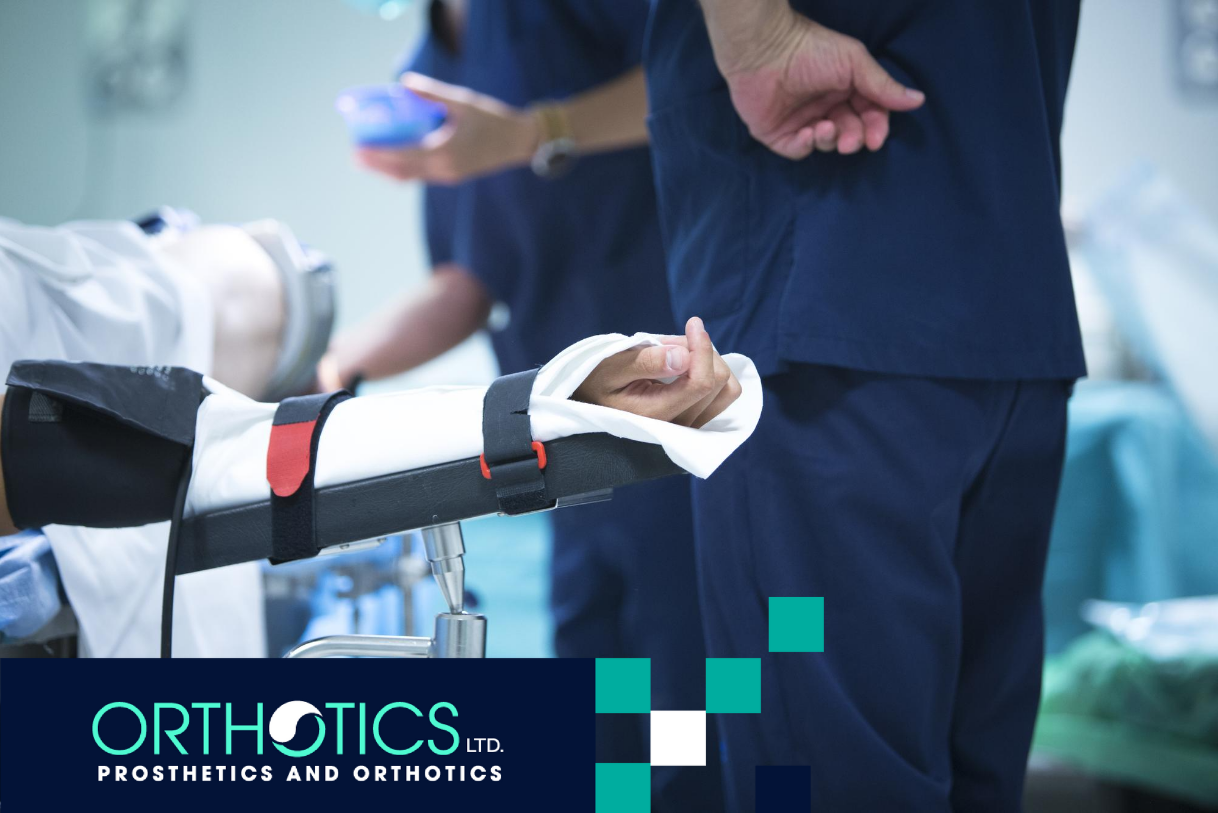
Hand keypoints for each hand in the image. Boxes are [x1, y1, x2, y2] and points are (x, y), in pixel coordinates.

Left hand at [355, 73, 538, 183]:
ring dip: (388, 169)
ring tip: (368, 161)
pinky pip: (422, 175)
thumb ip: (432, 92)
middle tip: (355, 157)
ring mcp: (448, 175)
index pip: (403, 155)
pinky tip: (392, 163)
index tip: (359, 149)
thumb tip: (404, 82)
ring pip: (410, 175)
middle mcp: (444, 169)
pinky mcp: (452, 175)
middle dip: (377, 165)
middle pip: (402, 170)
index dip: (379, 154)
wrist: (518, 142)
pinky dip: (404, 169)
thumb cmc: (492, 119)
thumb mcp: (462, 101)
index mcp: (445, 151)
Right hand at [574, 317, 741, 427]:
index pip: (701, 383)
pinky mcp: (696, 422)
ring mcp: (690, 427)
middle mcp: (678, 427)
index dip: (703, 347)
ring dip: (709, 361)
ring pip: (727, 389)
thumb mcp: (612, 366)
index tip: (692, 323)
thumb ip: (648, 361)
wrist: (591, 403)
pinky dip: (710, 371)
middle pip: (718, 382)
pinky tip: (687, 364)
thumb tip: (684, 356)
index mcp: (656, 415)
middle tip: (674, 340)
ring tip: (680, 351)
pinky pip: (722, 395)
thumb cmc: (597, 381)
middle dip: (702, 351)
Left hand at [707, 4, 923, 158]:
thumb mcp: (855, 64)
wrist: (766, 48)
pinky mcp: (777, 133)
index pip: (868, 114)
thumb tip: (918, 101)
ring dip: (830, 140)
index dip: (875, 128)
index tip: (876, 139)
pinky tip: (809, 134)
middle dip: (853, 139)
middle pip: (849, 133)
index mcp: (844, 88)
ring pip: (825, 144)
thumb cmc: (811, 48)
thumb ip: (883, 86)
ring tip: (825, 128)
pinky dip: (806, 146)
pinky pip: (797, 150)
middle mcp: (824, 106)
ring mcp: (800, 120)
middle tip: (850, 142)